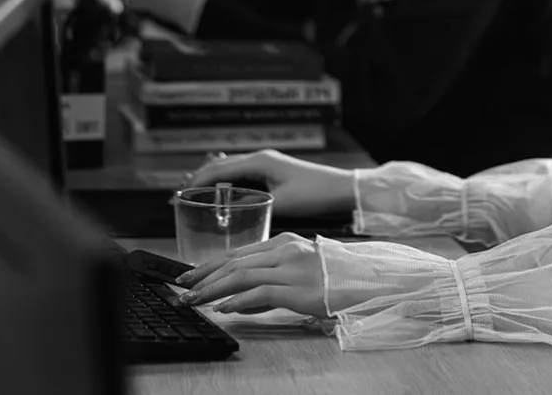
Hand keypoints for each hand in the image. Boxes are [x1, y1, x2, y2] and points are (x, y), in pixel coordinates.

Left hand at [177, 232, 326, 316]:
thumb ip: (270, 283)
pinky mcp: (298, 287)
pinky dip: (238, 300)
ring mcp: (292, 267)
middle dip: (203, 276)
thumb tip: (239, 302)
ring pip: (241, 274)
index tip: (190, 276)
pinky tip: (224, 308)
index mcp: (285, 242)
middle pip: (234, 261)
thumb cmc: (337, 277)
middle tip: (182, 289)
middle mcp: (285, 250)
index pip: (237, 252)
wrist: (369, 280)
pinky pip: (260, 292)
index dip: (209, 265)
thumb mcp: (300, 272)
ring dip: (213, 289)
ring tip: (195, 300)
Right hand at [189, 149, 355, 216]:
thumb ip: (255, 206)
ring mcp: (266, 163)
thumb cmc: (316, 194)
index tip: (178, 195)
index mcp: (259, 161)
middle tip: (179, 197)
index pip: (218, 169)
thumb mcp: (282, 203)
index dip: (195, 182)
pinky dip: (226, 182)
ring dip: (211, 180)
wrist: (341, 189)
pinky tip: (221, 195)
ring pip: (230, 168)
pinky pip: (241, 174)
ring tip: (193, 195)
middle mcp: (260, 158)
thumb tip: (230, 214)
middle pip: (219, 165)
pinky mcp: (273, 171)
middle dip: (198, 179)